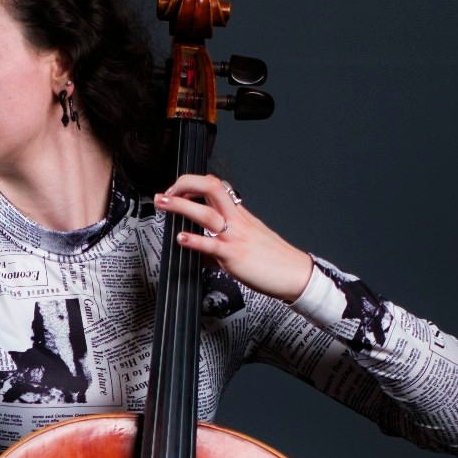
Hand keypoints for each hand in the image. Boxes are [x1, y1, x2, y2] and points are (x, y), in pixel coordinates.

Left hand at [153, 174, 312, 302]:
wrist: (294, 272)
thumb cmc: (273, 259)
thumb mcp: (248, 242)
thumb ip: (223, 242)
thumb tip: (203, 251)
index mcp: (239, 214)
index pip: (215, 186)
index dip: (193, 184)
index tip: (177, 191)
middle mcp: (236, 220)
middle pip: (210, 187)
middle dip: (184, 184)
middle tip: (165, 193)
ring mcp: (234, 236)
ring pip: (206, 212)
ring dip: (180, 206)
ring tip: (163, 204)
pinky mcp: (234, 255)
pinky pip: (210, 245)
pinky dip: (193, 240)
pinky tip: (181, 238)